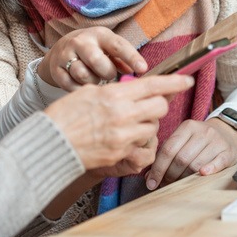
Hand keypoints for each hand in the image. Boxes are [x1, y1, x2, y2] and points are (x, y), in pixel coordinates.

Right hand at [39, 27, 147, 90]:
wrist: (61, 50)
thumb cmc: (94, 50)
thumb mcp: (109, 48)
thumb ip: (123, 60)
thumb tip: (137, 72)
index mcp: (99, 35)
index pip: (117, 45)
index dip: (131, 57)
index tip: (143, 69)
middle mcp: (80, 42)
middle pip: (97, 61)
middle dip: (107, 73)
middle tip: (109, 75)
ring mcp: (65, 55)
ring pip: (83, 75)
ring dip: (93, 81)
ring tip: (94, 78)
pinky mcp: (56, 69)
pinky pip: (71, 85)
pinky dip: (80, 89)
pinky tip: (83, 85)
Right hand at [45, 74, 191, 170]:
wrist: (50, 144)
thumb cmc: (64, 115)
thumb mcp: (88, 92)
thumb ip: (114, 91)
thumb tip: (134, 89)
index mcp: (114, 95)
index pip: (153, 85)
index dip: (174, 82)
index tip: (186, 80)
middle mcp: (123, 115)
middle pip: (160, 108)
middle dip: (159, 106)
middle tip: (149, 105)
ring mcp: (123, 137)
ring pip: (152, 129)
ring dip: (146, 125)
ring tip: (128, 124)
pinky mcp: (121, 155)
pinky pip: (142, 148)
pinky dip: (137, 143)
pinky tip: (124, 140)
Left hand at [144, 118, 236, 189]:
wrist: (227, 132)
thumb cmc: (199, 140)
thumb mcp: (184, 139)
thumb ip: (168, 153)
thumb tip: (150, 176)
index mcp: (188, 127)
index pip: (169, 149)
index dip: (158, 168)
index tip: (151, 182)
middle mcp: (203, 132)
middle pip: (181, 158)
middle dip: (170, 174)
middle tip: (166, 183)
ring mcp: (217, 141)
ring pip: (196, 164)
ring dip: (185, 177)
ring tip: (179, 183)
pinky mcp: (228, 152)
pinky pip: (217, 163)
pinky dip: (209, 169)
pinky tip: (202, 175)